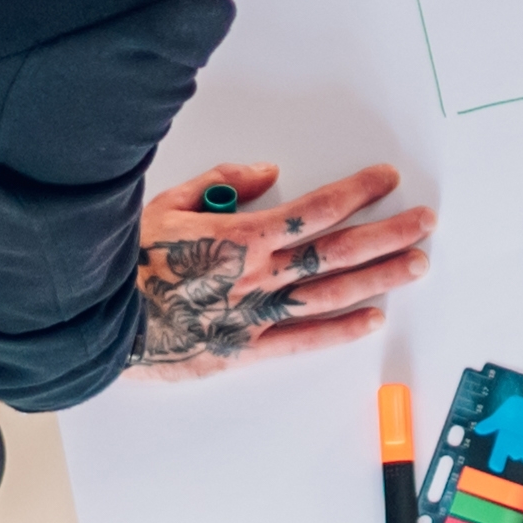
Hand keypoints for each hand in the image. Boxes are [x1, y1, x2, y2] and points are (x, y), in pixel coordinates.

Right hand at [124, 160, 430, 377]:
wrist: (98, 320)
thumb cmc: (126, 260)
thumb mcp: (168, 202)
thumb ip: (221, 182)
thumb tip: (265, 172)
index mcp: (242, 235)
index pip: (316, 208)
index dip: (357, 192)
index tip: (386, 180)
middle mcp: (259, 275)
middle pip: (338, 250)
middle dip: (387, 233)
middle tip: (424, 222)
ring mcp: (255, 315)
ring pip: (331, 293)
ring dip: (379, 277)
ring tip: (416, 265)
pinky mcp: (244, 350)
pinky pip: (302, 341)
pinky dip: (340, 331)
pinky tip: (373, 318)